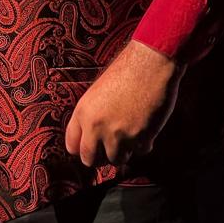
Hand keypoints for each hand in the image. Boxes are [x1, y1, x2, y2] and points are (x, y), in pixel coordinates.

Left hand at [64, 39, 185, 166]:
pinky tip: (147, 125)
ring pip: (116, 160)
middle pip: (90, 160)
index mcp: (83, 112)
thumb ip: (92, 117)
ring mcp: (117, 135)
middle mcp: (96, 127)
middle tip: (112, 146)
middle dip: (101, 156)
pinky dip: (144, 143)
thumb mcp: (98, 92)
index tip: (93, 146)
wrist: (150, 62)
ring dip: (125, 150)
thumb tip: (93, 139)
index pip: (73, 146)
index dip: (83, 147)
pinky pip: (140, 151)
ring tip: (132, 131)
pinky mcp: (139, 138)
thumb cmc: (126, 71)